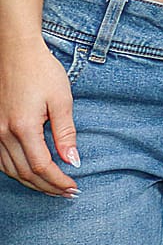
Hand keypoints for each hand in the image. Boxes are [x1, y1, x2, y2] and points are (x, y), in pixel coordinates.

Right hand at [0, 41, 78, 196]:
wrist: (15, 52)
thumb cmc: (41, 71)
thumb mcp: (61, 99)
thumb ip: (66, 132)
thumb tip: (73, 160)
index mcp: (22, 128)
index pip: (42, 167)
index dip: (58, 181)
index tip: (74, 188)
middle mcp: (2, 134)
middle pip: (25, 173)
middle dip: (47, 187)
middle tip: (67, 193)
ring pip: (11, 170)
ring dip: (32, 182)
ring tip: (53, 187)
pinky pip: (0, 160)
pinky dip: (16, 171)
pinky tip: (31, 173)